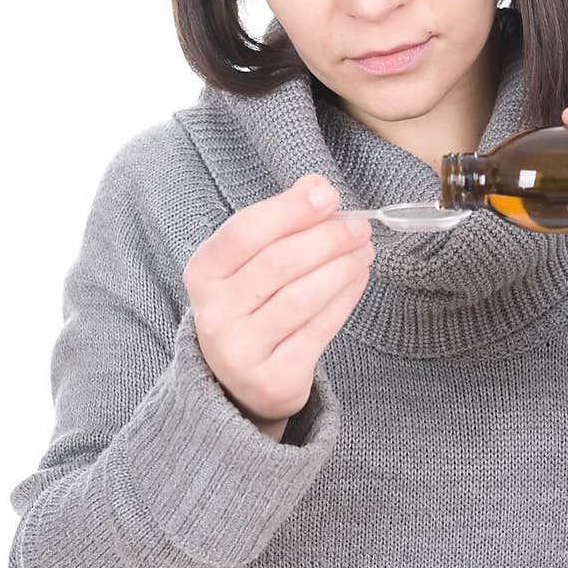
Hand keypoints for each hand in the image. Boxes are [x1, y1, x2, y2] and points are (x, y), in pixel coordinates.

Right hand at [183, 173, 374, 428]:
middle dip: (326, 238)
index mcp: (203, 274)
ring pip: (301, 298)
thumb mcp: (250, 263)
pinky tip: (359, 278)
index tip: (327, 194)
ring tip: (364, 250)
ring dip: (341, 268)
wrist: (240, 381)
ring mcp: (241, 349)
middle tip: (358, 226)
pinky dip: (345, 299)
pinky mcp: (272, 377)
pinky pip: (318, 330)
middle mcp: (214, 312)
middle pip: (278, 263)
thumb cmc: (251, 306)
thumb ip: (279, 223)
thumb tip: (316, 186)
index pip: (245, 232)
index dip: (290, 210)